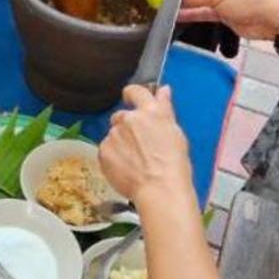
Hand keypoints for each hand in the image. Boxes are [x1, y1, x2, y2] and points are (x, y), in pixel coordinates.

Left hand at [99, 84, 194, 205]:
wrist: (160, 189)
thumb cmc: (174, 163)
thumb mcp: (175, 132)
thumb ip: (165, 108)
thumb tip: (163, 90)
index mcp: (149, 111)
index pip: (134, 91)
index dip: (131, 95)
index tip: (131, 100)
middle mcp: (128, 119)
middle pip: (121, 116)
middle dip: (127, 126)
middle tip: (139, 144)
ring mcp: (114, 135)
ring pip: (114, 135)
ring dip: (120, 143)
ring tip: (134, 161)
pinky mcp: (104, 151)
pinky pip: (106, 150)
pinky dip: (113, 157)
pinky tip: (126, 168)